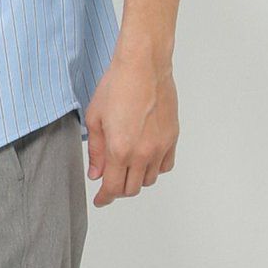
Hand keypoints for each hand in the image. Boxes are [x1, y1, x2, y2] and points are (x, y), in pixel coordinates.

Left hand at [84, 54, 178, 205]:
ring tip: (126, 169)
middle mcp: (142, 153)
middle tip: (110, 184)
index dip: (104, 198)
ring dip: (136, 180)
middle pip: (131, 188)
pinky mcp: (172, 138)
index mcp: (120, 150)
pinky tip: (145, 160)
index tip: (100, 200)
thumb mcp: (95, 118)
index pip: (112, 187)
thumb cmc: (117, 85)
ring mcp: (160, 146)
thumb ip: (96, 151)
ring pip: (149, 180)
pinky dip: (154, 169)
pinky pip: (165, 166)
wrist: (144, 66)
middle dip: (118, 190)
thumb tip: (96, 173)